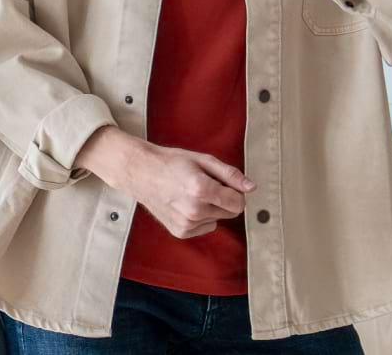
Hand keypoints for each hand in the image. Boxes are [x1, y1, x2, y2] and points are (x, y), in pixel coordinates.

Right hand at [75, 126, 254, 238]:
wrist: (140, 173)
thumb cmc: (171, 162)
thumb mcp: (202, 160)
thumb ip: (230, 174)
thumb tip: (251, 187)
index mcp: (202, 189)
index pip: (238, 202)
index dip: (235, 192)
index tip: (223, 183)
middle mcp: (194, 210)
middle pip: (230, 212)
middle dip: (223, 199)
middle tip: (204, 185)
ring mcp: (187, 223)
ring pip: (217, 219)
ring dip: (211, 208)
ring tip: (190, 193)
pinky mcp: (181, 232)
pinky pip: (205, 227)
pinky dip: (200, 218)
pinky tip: (185, 204)